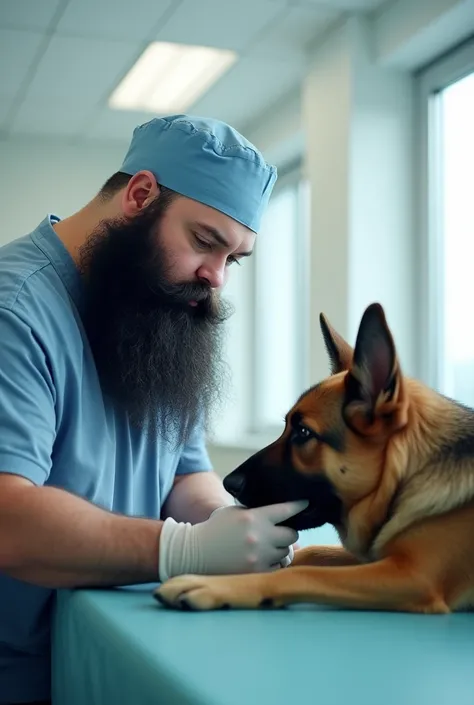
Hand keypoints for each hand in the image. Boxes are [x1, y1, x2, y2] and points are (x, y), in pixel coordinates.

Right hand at [158, 500, 307, 581]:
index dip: (299, 505)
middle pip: (292, 534)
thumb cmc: (216, 529)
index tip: (307, 503)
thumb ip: (257, 512)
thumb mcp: (235, 512)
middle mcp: (260, 536)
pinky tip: (263, 561)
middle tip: (279, 533)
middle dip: (287, 533)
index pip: (286, 510)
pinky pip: (277, 568)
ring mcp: (260, 556)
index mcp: (255, 517)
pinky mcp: (256, 573)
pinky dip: (273, 565)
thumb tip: (281, 514)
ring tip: (267, 548)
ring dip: (280, 550)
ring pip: (286, 553)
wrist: (195, 553)